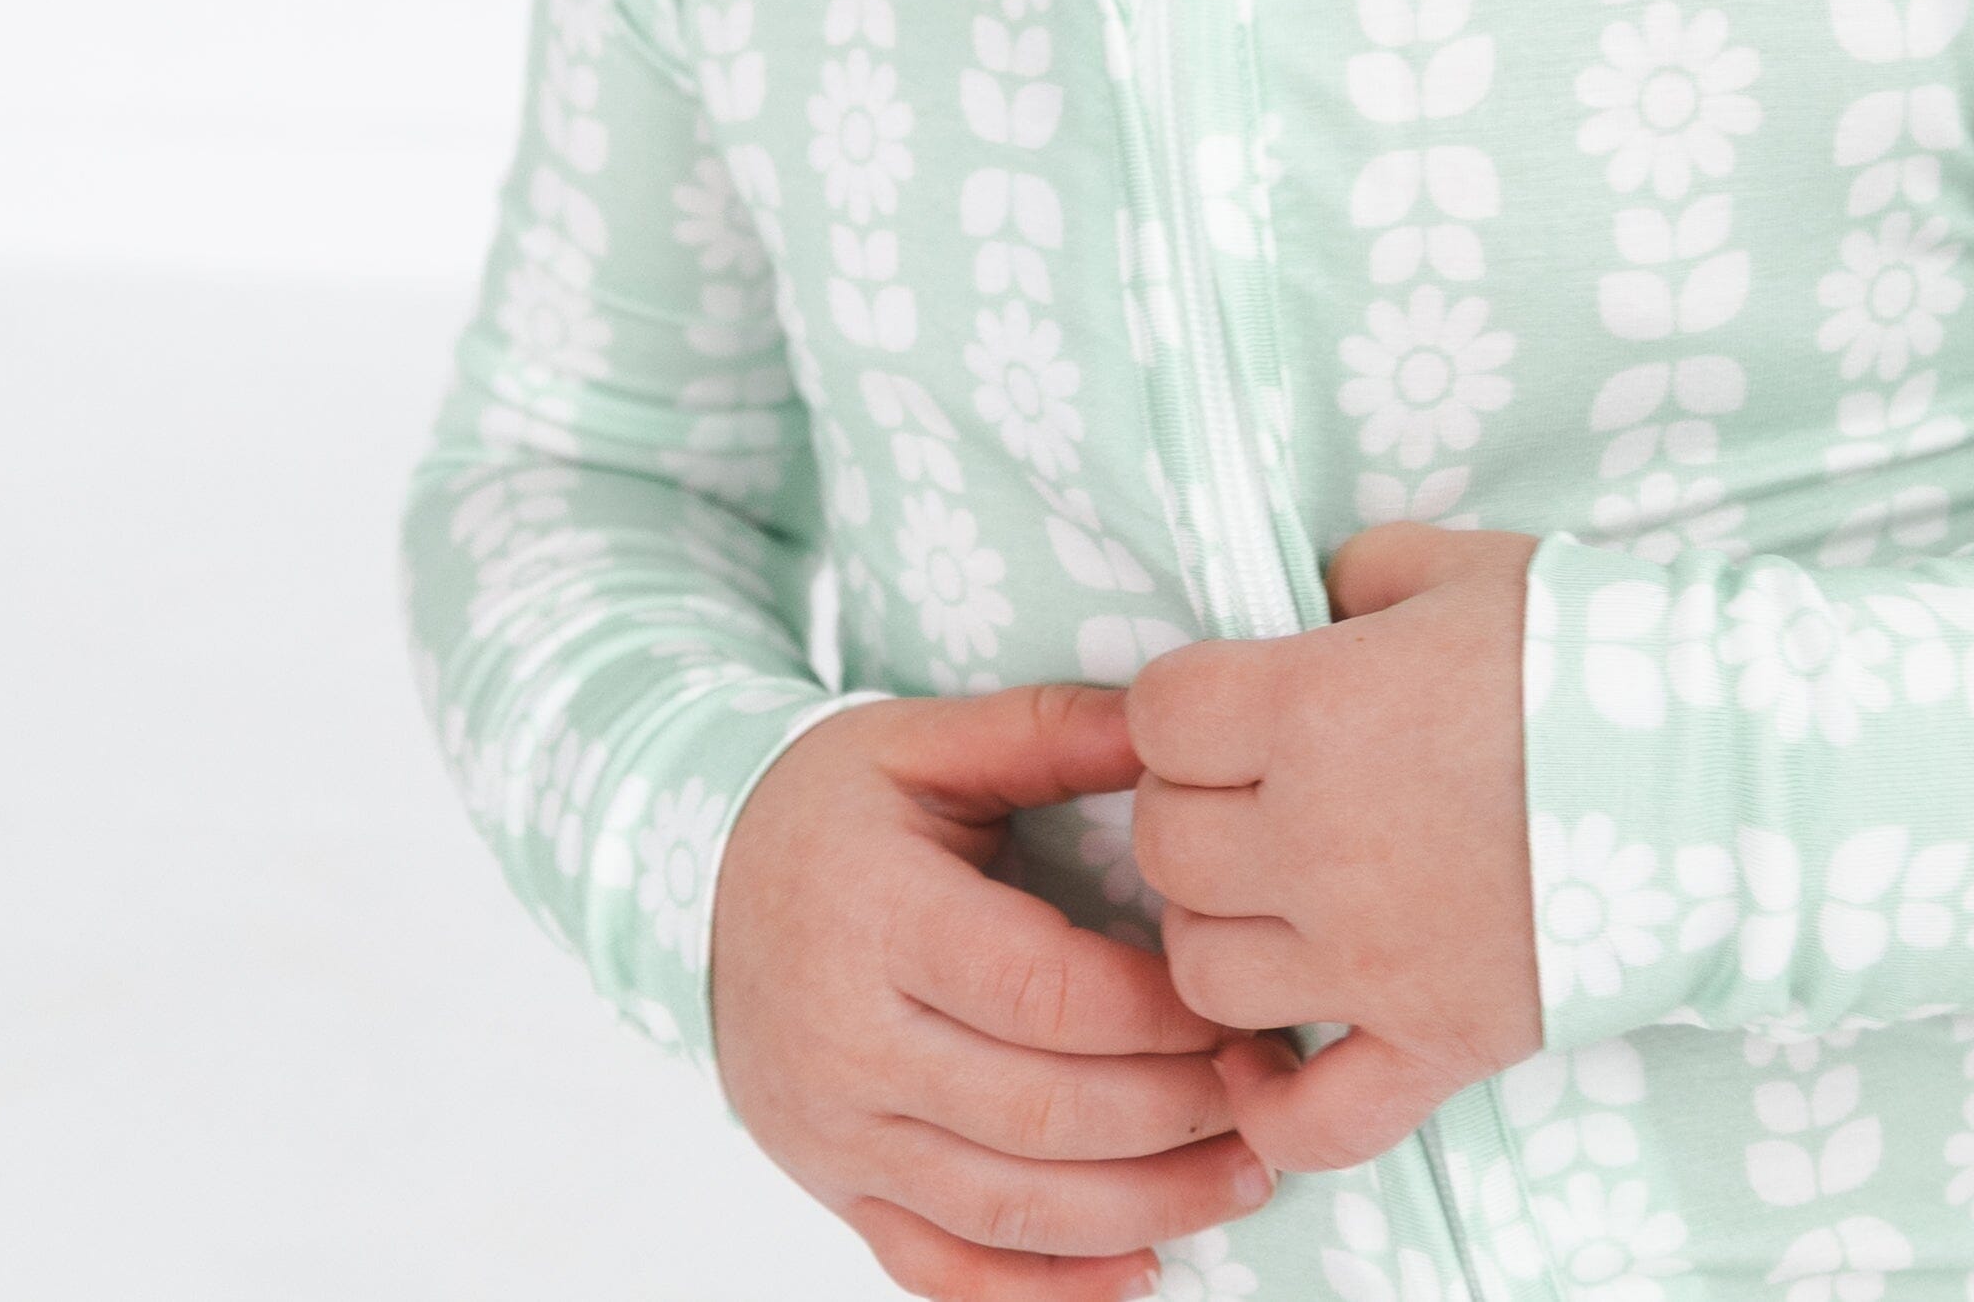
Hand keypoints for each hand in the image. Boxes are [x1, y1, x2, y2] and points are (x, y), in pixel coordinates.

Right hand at [711, 682, 1275, 1300]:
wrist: (699, 886)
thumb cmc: (833, 806)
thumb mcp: (927, 741)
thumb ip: (1052, 732)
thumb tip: (1175, 728)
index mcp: (876, 918)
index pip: (1044, 994)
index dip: (1161, 1013)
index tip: (1246, 1000)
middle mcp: (846, 1042)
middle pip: (1039, 1113)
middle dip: (1177, 1115)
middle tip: (1274, 1092)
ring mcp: (834, 1134)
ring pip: (1005, 1209)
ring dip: (1142, 1208)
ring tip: (1246, 1178)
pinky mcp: (835, 1190)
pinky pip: (942, 1273)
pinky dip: (1044, 1292)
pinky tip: (1142, 1269)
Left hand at [1127, 524, 1541, 1173]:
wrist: (1729, 771)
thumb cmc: (1595, 651)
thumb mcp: (1463, 567)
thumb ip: (1357, 579)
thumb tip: (1312, 610)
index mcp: (1311, 710)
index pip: (1159, 718)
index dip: (1181, 708)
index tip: (1225, 707)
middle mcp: (1316, 845)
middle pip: (1165, 846)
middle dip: (1193, 811)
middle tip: (1252, 791)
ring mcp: (1370, 961)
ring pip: (1204, 972)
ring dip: (1222, 931)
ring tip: (1273, 899)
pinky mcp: (1437, 1046)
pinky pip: (1313, 1120)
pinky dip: (1274, 1107)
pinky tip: (1266, 1062)